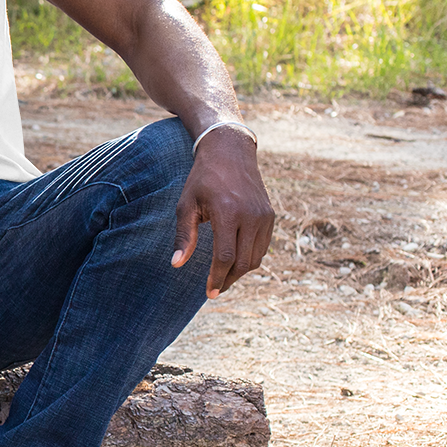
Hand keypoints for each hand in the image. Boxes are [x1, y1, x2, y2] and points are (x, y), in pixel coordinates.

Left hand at [172, 129, 273, 296]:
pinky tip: (234, 263)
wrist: (230, 153)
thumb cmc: (202, 179)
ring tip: (222, 278)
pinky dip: (250, 259)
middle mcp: (251, 216)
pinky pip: (262, 247)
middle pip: (244, 262)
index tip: (208, 293)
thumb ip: (183, 236)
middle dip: (228, 279)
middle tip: (213, 290)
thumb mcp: (186, 204)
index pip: (226, 257)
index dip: (217, 278)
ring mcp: (265, 216)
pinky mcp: (270, 216)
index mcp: (228, 212)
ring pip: (256, 257)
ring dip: (240, 273)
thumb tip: (176, 265)